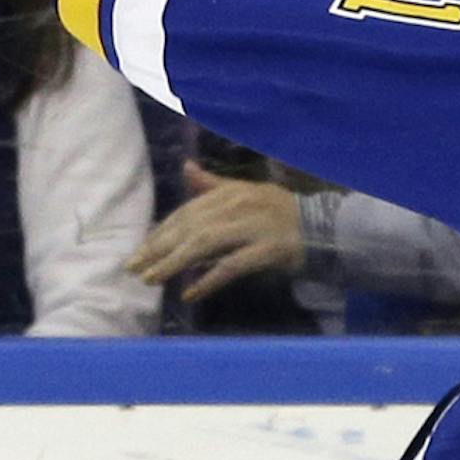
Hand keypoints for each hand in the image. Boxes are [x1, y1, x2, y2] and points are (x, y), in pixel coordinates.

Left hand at [127, 164, 304, 301]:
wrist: (325, 227)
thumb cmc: (281, 212)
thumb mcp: (246, 192)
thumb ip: (213, 185)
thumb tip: (186, 167)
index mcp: (229, 193)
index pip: (186, 213)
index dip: (160, 233)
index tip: (140, 252)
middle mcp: (237, 206)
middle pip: (189, 228)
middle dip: (158, 249)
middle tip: (134, 269)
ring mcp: (253, 228)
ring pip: (204, 244)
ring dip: (174, 263)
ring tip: (152, 280)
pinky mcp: (267, 250)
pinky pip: (232, 266)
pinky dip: (209, 279)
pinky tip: (191, 293)